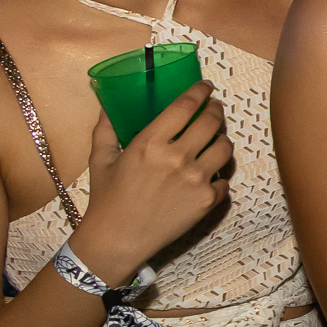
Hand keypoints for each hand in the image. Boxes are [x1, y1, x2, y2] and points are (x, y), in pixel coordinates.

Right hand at [70, 83, 232, 283]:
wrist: (117, 240)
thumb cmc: (107, 199)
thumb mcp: (101, 160)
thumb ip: (106, 130)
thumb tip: (107, 107)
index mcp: (150, 143)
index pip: (185, 106)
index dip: (199, 92)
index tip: (205, 87)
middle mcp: (177, 158)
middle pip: (212, 122)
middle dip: (216, 110)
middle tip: (214, 108)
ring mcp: (196, 180)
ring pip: (225, 148)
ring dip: (222, 139)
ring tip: (215, 138)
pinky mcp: (207, 201)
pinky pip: (225, 180)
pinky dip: (219, 175)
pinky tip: (211, 173)